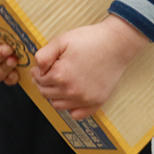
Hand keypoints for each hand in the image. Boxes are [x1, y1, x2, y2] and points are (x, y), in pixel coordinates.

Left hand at [31, 16, 149, 120]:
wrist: (116, 43)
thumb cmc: (89, 39)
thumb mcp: (62, 40)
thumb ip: (44, 55)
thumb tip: (37, 69)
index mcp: (60, 75)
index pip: (39, 80)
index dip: (37, 72)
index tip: (39, 68)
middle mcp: (71, 92)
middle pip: (46, 94)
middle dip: (43, 84)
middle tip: (47, 74)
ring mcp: (84, 99)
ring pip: (58, 105)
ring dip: (55, 95)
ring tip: (60, 83)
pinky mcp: (96, 102)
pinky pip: (77, 114)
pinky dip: (72, 108)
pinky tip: (73, 96)